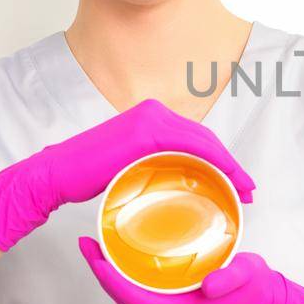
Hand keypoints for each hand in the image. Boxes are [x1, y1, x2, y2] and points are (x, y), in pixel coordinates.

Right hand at [0, 99, 254, 250]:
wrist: (55, 174)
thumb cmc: (87, 175)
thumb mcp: (127, 164)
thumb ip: (151, 162)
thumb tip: (172, 178)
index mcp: (150, 116)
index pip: (195, 137)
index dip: (222, 159)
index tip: (238, 183)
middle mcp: (153, 111)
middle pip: (205, 139)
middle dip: (231, 164)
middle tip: (248, 190)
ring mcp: (150, 119)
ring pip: (204, 143)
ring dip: (229, 166)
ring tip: (243, 191)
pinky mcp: (146, 133)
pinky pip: (191, 147)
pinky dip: (214, 163)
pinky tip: (226, 181)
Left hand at [78, 238, 303, 303]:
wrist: (264, 303)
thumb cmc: (255, 288)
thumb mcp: (247, 274)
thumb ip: (231, 277)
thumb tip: (209, 283)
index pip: (136, 299)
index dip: (111, 279)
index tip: (96, 256)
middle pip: (125, 299)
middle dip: (102, 274)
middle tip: (88, 244)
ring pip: (130, 298)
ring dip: (110, 276)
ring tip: (98, 247)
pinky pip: (140, 295)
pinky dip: (125, 277)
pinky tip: (120, 257)